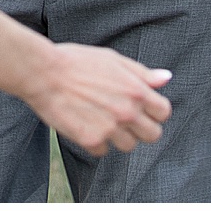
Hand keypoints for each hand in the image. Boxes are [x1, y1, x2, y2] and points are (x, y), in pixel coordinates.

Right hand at [30, 41, 170, 157]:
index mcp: (135, 90)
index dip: (155, 110)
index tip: (144, 108)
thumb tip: (166, 78)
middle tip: (125, 117)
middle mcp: (127, 111)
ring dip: (119, 135)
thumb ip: (142, 72)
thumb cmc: (77, 61)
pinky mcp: (92, 141)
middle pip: (152, 135)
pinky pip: (104, 151)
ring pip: (129, 146)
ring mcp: (110, 128)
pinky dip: (97, 141)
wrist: (44, 73)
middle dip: (142, 127)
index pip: (163, 112)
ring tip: (102, 118)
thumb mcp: (112, 59)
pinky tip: (86, 123)